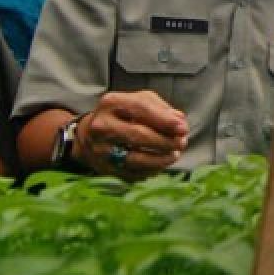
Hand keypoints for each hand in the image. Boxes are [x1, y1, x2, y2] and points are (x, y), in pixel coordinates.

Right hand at [73, 90, 188, 180]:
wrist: (90, 135)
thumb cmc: (123, 115)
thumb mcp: (140, 101)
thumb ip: (162, 109)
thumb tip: (180, 122)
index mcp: (111, 103)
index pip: (141, 109)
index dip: (165, 120)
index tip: (183, 128)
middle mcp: (102, 125)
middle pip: (138, 135)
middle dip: (165, 141)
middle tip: (182, 143)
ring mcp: (101, 149)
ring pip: (136, 159)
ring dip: (161, 159)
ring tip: (174, 154)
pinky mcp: (104, 168)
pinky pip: (133, 173)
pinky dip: (152, 170)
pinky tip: (161, 163)